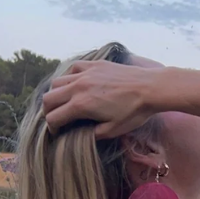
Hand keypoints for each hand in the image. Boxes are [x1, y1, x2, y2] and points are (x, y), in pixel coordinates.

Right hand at [42, 60, 158, 137]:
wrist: (151, 88)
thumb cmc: (135, 112)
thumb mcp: (114, 130)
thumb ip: (93, 134)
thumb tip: (80, 134)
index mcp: (81, 105)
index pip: (54, 117)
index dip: (52, 128)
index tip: (57, 132)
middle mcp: (78, 87)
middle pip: (48, 98)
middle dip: (49, 111)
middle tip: (57, 118)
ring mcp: (85, 73)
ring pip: (57, 82)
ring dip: (57, 94)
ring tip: (65, 102)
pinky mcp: (93, 64)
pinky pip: (71, 69)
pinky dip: (68, 78)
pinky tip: (76, 85)